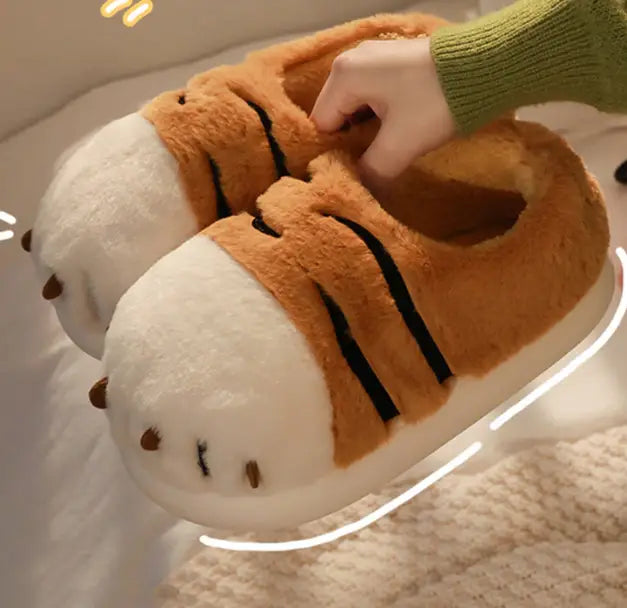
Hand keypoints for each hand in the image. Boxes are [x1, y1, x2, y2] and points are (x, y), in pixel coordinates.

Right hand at [311, 37, 455, 182]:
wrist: (487, 67)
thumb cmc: (435, 103)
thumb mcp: (399, 145)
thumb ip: (371, 171)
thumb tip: (358, 190)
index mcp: (344, 76)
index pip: (321, 125)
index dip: (331, 155)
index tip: (346, 177)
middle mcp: (352, 61)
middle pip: (337, 115)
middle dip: (350, 144)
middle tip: (364, 170)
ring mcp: (375, 59)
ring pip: (357, 108)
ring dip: (367, 133)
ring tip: (380, 157)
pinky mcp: (395, 63)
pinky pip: (374, 97)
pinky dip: (380, 119)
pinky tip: (393, 137)